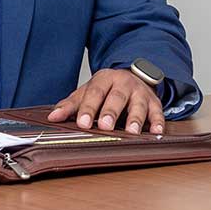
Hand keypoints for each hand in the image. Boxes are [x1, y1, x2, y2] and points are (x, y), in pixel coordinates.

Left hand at [47, 69, 164, 134]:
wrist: (133, 77)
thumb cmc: (107, 89)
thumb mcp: (88, 91)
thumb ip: (71, 104)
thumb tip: (53, 117)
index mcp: (105, 79)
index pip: (95, 93)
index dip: (88, 108)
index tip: (82, 123)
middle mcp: (124, 83)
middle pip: (117, 97)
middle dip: (111, 112)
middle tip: (105, 126)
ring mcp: (140, 93)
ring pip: (138, 105)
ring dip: (135, 119)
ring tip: (131, 132)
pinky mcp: (154, 103)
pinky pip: (157, 112)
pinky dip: (158, 123)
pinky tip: (156, 132)